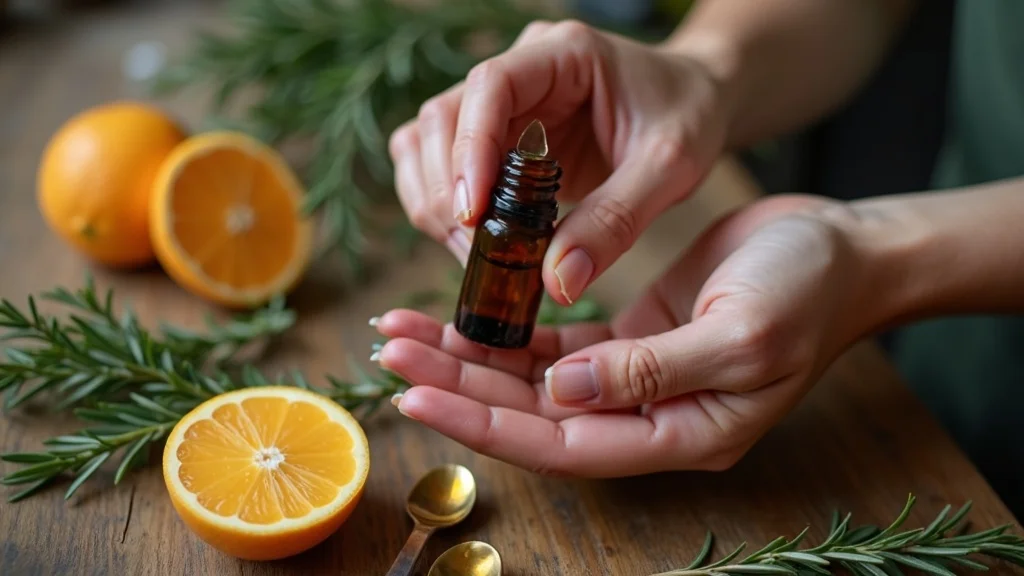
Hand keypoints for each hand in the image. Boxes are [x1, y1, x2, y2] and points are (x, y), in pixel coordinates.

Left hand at [372, 195, 880, 475]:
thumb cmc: (809, 292)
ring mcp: (635, 381)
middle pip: (532, 415)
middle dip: (457, 387)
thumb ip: (651, 372)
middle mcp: (648, 418)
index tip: (415, 397)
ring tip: (406, 334)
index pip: (562, 445)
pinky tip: (462, 317)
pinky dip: (508, 333)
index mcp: (680, 436)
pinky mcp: (629, 339)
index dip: (484, 425)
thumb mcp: (741, 335)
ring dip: (470, 358)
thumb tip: (559, 392)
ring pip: (534, 381)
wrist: (844, 251)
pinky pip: (555, 346)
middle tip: (388, 354)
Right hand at [387, 19, 730, 301]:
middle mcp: (519, 70)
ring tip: (476, 256)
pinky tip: (476, 243)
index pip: (490, 85)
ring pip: (424, 143)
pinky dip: (442, 208)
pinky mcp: (494, 137)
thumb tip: (558, 282)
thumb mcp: (670, 168)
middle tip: (477, 254)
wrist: (697, 102)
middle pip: (441, 118)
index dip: (469, 148)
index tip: (472, 213)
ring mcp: (500, 102)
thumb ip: (616, 222)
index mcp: (562, 54)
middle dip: (447, 191)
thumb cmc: (690, 116)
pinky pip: (439, 167)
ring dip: (435, 202)